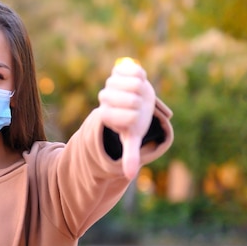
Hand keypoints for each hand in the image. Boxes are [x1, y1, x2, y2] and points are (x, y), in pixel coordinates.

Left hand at [98, 58, 155, 179]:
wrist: (134, 100)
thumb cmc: (134, 121)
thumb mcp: (131, 137)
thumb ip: (128, 154)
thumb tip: (129, 176)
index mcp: (106, 115)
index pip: (128, 117)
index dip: (136, 118)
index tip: (134, 118)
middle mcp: (105, 99)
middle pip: (132, 100)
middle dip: (140, 104)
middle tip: (137, 105)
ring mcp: (111, 83)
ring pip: (134, 85)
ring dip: (141, 92)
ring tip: (136, 94)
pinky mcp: (119, 69)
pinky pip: (135, 71)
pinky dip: (141, 76)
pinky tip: (136, 81)